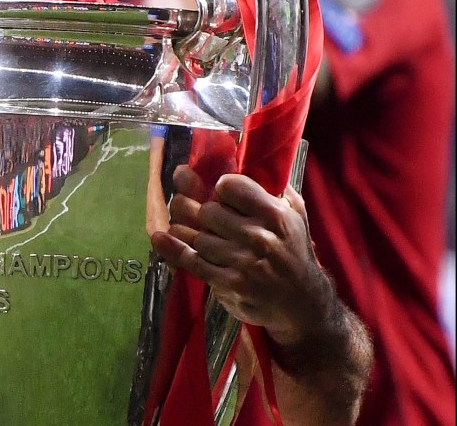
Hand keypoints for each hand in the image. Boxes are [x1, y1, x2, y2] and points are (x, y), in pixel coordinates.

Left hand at [150, 166, 332, 346]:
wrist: (303, 304)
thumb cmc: (294, 251)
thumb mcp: (295, 213)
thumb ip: (273, 186)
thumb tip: (243, 157)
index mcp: (274, 215)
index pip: (230, 186)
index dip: (221, 186)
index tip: (220, 190)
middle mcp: (258, 238)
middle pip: (207, 211)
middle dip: (198, 208)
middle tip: (195, 207)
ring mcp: (242, 263)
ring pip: (196, 235)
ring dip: (186, 228)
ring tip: (184, 223)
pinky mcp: (229, 284)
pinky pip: (192, 261)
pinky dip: (172, 248)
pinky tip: (159, 237)